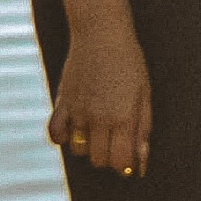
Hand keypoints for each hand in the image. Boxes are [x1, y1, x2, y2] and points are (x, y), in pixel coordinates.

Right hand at [50, 21, 150, 176]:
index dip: (127, 167)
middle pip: (99, 160)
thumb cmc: (129, 62)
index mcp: (122, 118)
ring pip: (78, 151)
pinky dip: (63, 138)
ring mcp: (77, 111)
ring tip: (98, 131)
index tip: (130, 161)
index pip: (120, 162)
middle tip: (116, 142)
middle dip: (110, 157)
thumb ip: (142, 129)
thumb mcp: (144, 94)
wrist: (101, 33)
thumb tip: (141, 161)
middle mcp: (98, 119)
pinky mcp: (62, 102)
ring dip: (89, 147)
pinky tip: (75, 129)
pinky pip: (56, 134)